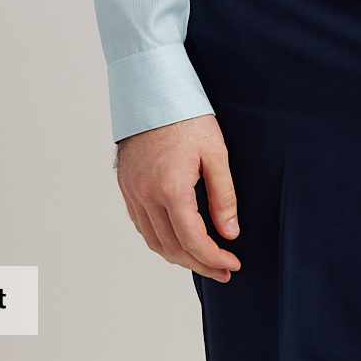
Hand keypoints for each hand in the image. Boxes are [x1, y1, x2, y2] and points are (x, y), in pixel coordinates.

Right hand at [115, 114, 242, 282]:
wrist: (152, 91)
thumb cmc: (187, 117)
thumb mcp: (215, 152)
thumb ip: (223, 196)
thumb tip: (230, 233)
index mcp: (171, 189)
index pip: (194, 241)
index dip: (214, 258)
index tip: (233, 264)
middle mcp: (147, 197)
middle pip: (173, 248)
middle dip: (200, 264)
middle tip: (224, 270)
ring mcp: (133, 193)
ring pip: (155, 242)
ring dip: (180, 256)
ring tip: (204, 259)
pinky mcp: (127, 187)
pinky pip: (142, 226)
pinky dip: (161, 240)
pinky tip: (178, 239)